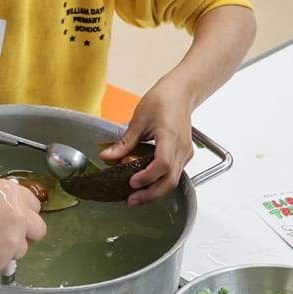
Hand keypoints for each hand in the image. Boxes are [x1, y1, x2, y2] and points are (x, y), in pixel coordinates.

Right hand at [0, 179, 45, 272]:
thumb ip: (0, 200)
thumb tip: (7, 210)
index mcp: (12, 193)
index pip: (35, 204)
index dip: (24, 211)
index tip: (15, 216)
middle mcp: (18, 216)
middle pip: (39, 229)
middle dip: (27, 232)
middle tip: (9, 234)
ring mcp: (12, 240)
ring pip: (22, 248)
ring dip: (10, 247)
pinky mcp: (2, 260)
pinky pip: (5, 261)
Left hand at [100, 80, 194, 204]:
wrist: (180, 93)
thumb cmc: (161, 101)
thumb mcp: (139, 119)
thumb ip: (124, 142)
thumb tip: (107, 157)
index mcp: (170, 137)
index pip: (163, 164)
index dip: (148, 176)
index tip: (132, 182)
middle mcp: (182, 148)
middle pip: (170, 180)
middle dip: (150, 194)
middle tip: (131, 200)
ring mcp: (185, 153)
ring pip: (174, 180)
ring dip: (155, 191)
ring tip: (135, 196)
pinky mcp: (184, 155)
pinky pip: (174, 174)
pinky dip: (160, 181)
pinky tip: (146, 184)